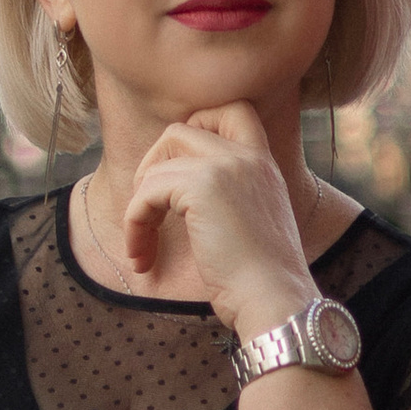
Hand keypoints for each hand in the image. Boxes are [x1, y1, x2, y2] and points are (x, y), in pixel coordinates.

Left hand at [119, 106, 315, 337]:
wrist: (275, 299)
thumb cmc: (263, 281)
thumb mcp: (255, 224)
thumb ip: (232, 199)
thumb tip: (187, 199)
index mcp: (264, 164)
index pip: (234, 110)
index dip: (198, 127)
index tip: (180, 169)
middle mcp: (248, 157)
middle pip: (182, 128)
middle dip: (154, 164)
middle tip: (149, 206)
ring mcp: (225, 166)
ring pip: (158, 164)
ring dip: (139, 206)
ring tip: (141, 243)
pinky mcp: (201, 186)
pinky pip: (146, 192)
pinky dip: (134, 223)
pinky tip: (142, 257)